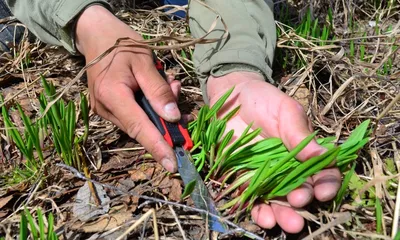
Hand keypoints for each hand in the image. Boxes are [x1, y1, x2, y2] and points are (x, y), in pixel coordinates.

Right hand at [75, 5, 181, 171]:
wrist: (96, 34)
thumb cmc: (122, 43)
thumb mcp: (145, 62)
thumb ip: (158, 91)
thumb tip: (173, 118)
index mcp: (112, 94)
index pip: (139, 128)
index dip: (157, 148)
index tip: (173, 165)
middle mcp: (105, 108)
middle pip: (142, 127)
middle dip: (166, 119)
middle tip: (177, 91)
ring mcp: (105, 110)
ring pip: (140, 122)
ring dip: (159, 110)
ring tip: (169, 84)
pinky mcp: (108, 109)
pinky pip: (134, 116)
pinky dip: (150, 108)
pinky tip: (158, 89)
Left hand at [207, 72, 341, 232]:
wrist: (230, 97)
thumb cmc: (262, 99)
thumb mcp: (285, 110)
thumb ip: (300, 133)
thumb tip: (325, 156)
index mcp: (304, 152)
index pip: (322, 172)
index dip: (326, 184)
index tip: (322, 192)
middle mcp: (288, 168)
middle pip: (301, 192)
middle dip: (302, 203)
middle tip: (299, 204)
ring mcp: (266, 175)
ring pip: (279, 201)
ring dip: (283, 214)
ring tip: (283, 223)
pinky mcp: (244, 178)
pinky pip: (253, 199)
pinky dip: (259, 211)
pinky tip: (263, 218)